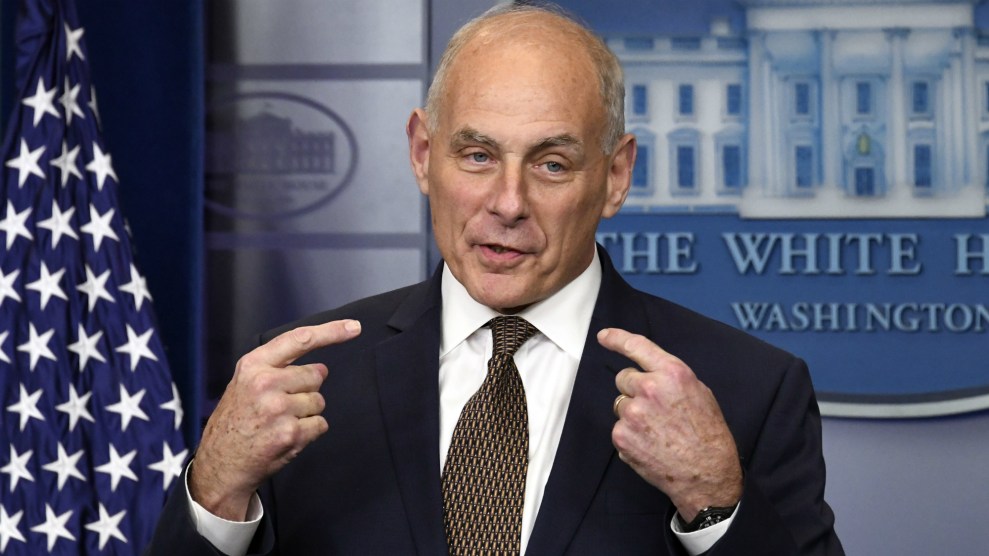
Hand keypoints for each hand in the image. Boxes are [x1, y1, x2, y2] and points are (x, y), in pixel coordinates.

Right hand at [189, 320, 361, 519]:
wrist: (220, 466)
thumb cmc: (235, 422)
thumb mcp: (244, 384)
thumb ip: (279, 369)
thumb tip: (322, 368)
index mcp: (253, 366)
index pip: (299, 340)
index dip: (330, 332)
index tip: (353, 327)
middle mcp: (266, 383)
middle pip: (316, 375)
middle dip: (307, 389)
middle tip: (281, 405)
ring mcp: (279, 409)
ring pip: (319, 402)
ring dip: (307, 413)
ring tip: (279, 423)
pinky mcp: (291, 433)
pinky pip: (320, 425)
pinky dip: (310, 432)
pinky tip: (286, 436)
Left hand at [597, 327, 742, 521]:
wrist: (707, 474)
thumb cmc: (708, 435)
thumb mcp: (699, 393)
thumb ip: (671, 378)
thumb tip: (650, 372)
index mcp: (672, 373)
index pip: (637, 346)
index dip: (616, 338)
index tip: (603, 336)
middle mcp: (649, 388)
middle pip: (623, 378)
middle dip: (634, 390)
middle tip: (655, 409)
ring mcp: (633, 413)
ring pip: (621, 405)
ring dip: (633, 414)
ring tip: (657, 431)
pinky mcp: (622, 436)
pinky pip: (619, 428)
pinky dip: (630, 436)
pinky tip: (651, 445)